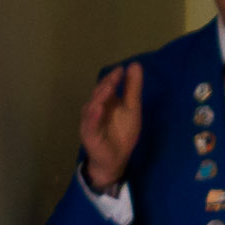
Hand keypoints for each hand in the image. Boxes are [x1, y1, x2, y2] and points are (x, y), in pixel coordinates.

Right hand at [77, 61, 142, 191]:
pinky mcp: (89, 135)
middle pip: (98, 95)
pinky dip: (93, 117)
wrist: (116, 159)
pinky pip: (90, 125)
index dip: (113, 77)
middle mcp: (93, 109)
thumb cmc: (122, 133)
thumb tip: (135, 65)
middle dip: (106, 85)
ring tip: (108, 87)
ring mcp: (90, 122)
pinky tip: (98, 108)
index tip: (122, 69)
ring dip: (99, 97)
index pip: (106, 86)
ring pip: (92, 108)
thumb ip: (132, 89)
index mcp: (104, 102)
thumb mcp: (131, 109)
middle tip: (115, 75)